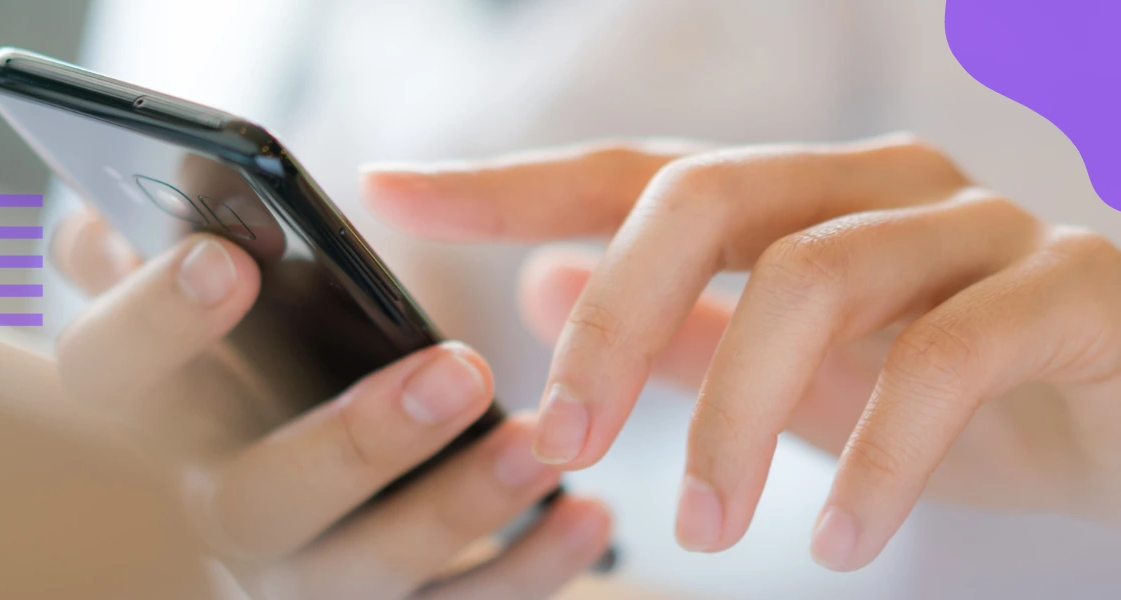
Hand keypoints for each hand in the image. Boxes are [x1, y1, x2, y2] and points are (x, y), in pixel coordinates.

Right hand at [49, 211, 612, 598]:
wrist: (309, 468)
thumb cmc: (249, 356)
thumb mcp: (197, 305)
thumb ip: (152, 262)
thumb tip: (99, 221)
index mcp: (153, 421)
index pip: (111, 383)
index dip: (155, 327)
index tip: (229, 261)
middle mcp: (211, 513)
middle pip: (252, 501)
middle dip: (355, 439)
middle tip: (459, 367)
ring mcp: (294, 576)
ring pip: (361, 572)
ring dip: (458, 508)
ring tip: (540, 441)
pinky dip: (525, 571)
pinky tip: (588, 516)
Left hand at [360, 135, 1120, 570]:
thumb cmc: (963, 395)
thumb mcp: (798, 372)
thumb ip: (680, 324)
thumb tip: (543, 285)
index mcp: (802, 198)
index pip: (628, 172)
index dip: (506, 183)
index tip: (391, 190)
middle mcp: (879, 184)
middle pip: (703, 196)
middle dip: (612, 318)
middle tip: (562, 440)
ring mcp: (980, 225)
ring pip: (813, 277)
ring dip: (733, 416)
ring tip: (704, 530)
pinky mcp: (1073, 288)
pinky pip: (949, 356)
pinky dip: (878, 459)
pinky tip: (841, 542)